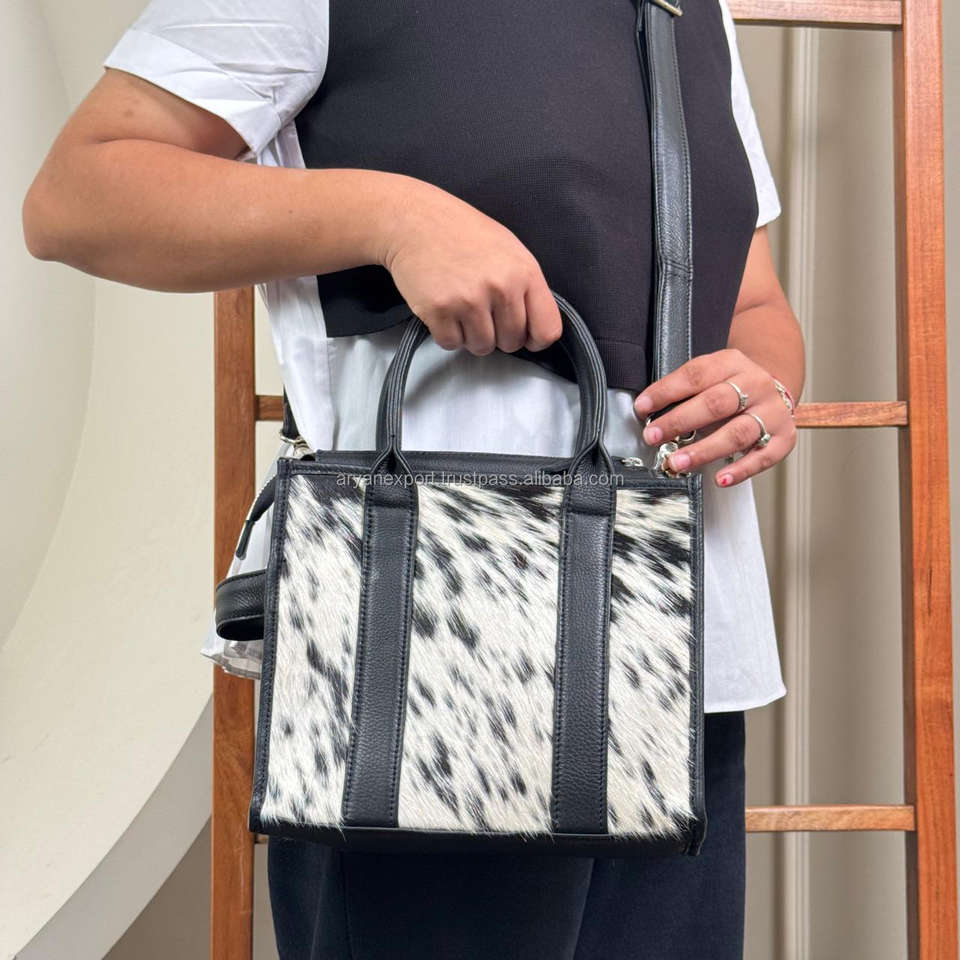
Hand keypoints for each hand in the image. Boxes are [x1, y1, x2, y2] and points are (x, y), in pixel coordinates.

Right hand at [378, 177, 561, 354]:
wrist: (415, 220)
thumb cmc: (462, 233)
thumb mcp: (509, 250)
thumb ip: (525, 288)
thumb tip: (533, 327)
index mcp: (524, 272)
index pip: (547, 330)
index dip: (535, 339)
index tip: (524, 335)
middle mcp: (500, 288)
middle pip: (511, 343)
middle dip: (498, 335)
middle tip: (482, 311)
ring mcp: (469, 300)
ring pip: (481, 348)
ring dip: (471, 335)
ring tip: (461, 307)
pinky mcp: (439, 311)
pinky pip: (451, 343)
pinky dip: (447, 333)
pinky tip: (445, 309)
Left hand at [633, 348, 796, 486]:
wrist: (773, 392)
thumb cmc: (732, 388)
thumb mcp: (710, 376)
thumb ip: (684, 391)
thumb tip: (648, 413)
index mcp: (732, 363)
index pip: (696, 375)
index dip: (666, 392)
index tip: (642, 408)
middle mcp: (755, 385)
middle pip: (716, 403)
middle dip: (680, 421)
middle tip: (654, 436)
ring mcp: (772, 412)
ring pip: (737, 432)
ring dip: (704, 450)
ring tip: (678, 462)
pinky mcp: (784, 438)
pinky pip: (762, 457)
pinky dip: (741, 470)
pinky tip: (721, 478)